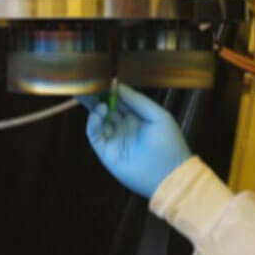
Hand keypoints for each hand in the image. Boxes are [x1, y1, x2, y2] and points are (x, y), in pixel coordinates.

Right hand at [78, 84, 192, 198]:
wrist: (169, 174)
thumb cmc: (169, 143)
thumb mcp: (158, 115)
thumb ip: (138, 100)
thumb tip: (118, 86)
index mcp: (137, 118)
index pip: (119, 101)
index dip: (110, 91)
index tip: (102, 80)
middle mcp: (124, 128)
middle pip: (105, 109)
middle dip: (95, 98)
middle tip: (85, 86)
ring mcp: (114, 140)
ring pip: (98, 121)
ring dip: (96, 110)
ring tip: (100, 104)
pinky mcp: (107, 153)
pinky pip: (95, 135)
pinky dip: (93, 124)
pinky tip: (98, 114)